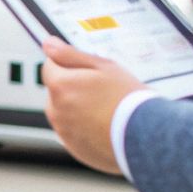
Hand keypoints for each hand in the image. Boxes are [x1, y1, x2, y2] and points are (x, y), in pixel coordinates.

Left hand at [41, 37, 146, 175]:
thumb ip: (70, 54)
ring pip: (63, 112)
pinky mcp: (73, 147)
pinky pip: (72, 131)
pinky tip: (104, 125)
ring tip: (105, 109)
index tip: (88, 70)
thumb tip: (47, 44)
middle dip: (73, 86)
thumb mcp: (102, 66)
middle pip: (56, 90)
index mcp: (60, 86)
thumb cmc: (126, 98)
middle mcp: (56, 110)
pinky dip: (83, 127)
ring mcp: (63, 131)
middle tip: (102, 90)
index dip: (69, 64)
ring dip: (77, 108)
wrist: (145, 135)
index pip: (50, 66)